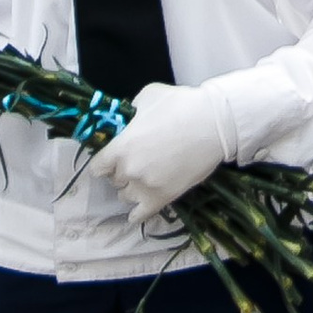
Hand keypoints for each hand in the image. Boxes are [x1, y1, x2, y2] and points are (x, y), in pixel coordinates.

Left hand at [95, 82, 228, 221]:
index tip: (111, 157)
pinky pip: (141, 214)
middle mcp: (129, 170)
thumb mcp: (147, 97)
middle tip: (136, 160)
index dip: (104, 161)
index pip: (97, 166)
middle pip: (114, 179)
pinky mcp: (164, 198)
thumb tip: (128, 120)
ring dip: (130, 187)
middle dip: (122, 170)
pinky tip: (134, 215)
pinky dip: (136, 215)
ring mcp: (146, 187)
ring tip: (142, 179)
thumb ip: (131, 113)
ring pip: (125, 196)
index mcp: (120, 147)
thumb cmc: (181, 105)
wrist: (214, 124)